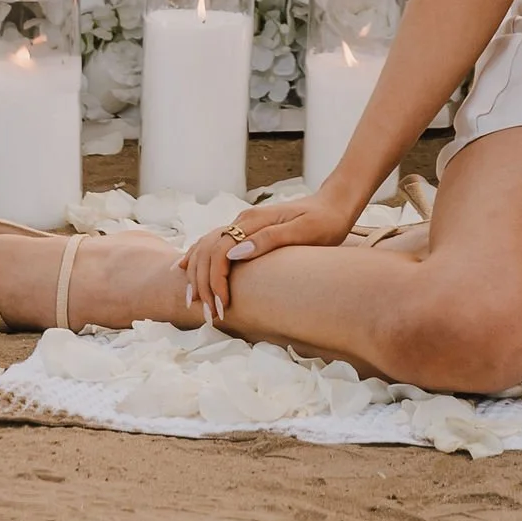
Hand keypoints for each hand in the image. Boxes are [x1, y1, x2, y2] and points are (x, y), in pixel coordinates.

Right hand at [177, 187, 359, 324]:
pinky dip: (197, 257)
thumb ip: (269, 239)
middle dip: (203, 285)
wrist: (335, 204)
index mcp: (254, 220)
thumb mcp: (303, 232)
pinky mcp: (247, 228)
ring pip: (206, 246)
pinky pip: (213, 243)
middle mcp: (244, 219)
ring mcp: (244, 223)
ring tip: (194, 302)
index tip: (222, 307)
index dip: (215, 281)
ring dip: (197, 274)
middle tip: (209, 315)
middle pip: (208, 251)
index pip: (220, 251)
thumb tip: (234, 254)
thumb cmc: (324, 221)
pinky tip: (186, 267)